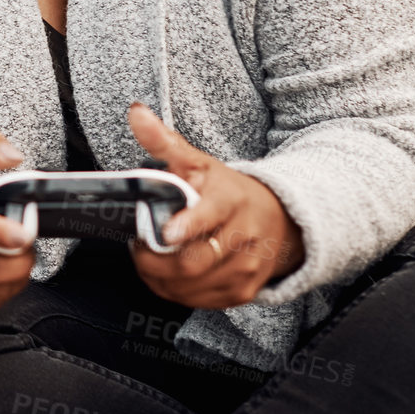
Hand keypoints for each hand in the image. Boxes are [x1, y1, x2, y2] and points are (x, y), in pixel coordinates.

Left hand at [126, 102, 305, 308]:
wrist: (278, 221)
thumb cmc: (228, 192)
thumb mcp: (198, 162)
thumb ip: (164, 141)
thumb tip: (136, 112)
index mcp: (230, 200)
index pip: (210, 216)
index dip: (187, 226)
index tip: (166, 233)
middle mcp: (245, 236)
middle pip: (194, 262)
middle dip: (156, 259)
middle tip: (140, 246)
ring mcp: (246, 268)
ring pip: (192, 285)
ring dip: (160, 277)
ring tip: (151, 257)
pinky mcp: (243, 291)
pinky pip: (198, 301)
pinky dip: (174, 291)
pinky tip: (167, 274)